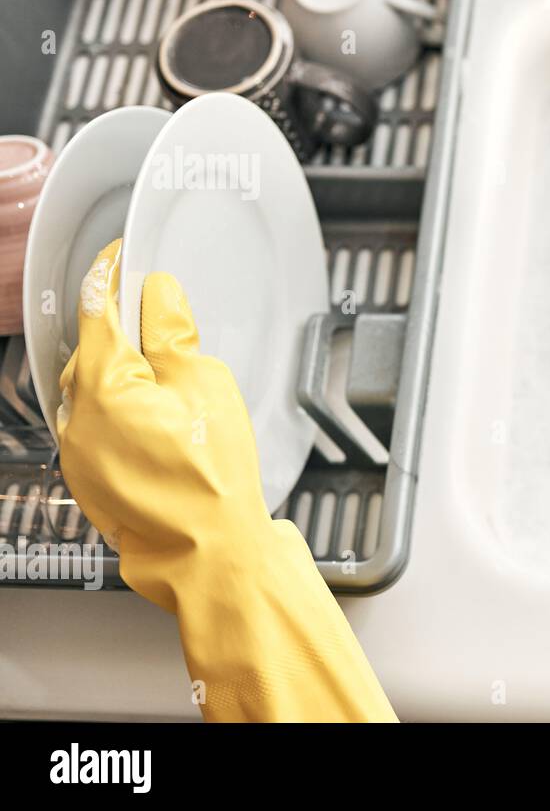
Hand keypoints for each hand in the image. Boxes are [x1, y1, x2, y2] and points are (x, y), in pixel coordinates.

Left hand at [56, 240, 395, 720]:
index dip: (112, 275)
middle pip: (90, 349)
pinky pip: (94, 423)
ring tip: (163, 368)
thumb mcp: (206, 387)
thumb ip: (175, 336)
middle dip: (118, 325)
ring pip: (90, 389)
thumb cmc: (213, 481)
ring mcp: (78, 452)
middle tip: (156, 310)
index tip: (123, 256)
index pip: (97, 309)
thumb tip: (160, 295)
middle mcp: (77, 417)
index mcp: (103, 386)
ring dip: (119, 369)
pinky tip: (153, 412)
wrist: (210, 554)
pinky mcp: (89, 477)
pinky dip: (117, 406)